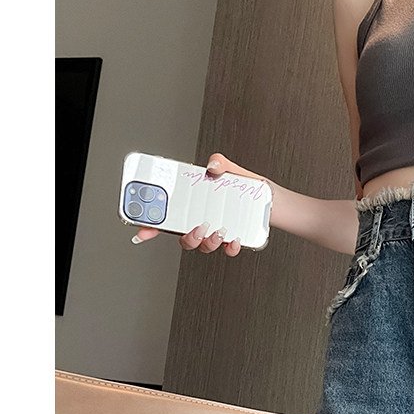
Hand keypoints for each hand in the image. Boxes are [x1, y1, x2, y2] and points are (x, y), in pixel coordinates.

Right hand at [130, 152, 269, 256]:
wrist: (270, 199)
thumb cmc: (246, 186)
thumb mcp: (232, 170)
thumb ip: (220, 162)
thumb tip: (213, 164)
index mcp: (194, 206)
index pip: (167, 217)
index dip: (151, 226)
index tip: (143, 229)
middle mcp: (202, 222)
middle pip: (184, 238)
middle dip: (187, 236)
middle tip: (196, 226)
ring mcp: (216, 233)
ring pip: (203, 247)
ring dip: (207, 242)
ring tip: (218, 229)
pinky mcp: (233, 240)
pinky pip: (226, 250)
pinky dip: (230, 247)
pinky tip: (235, 238)